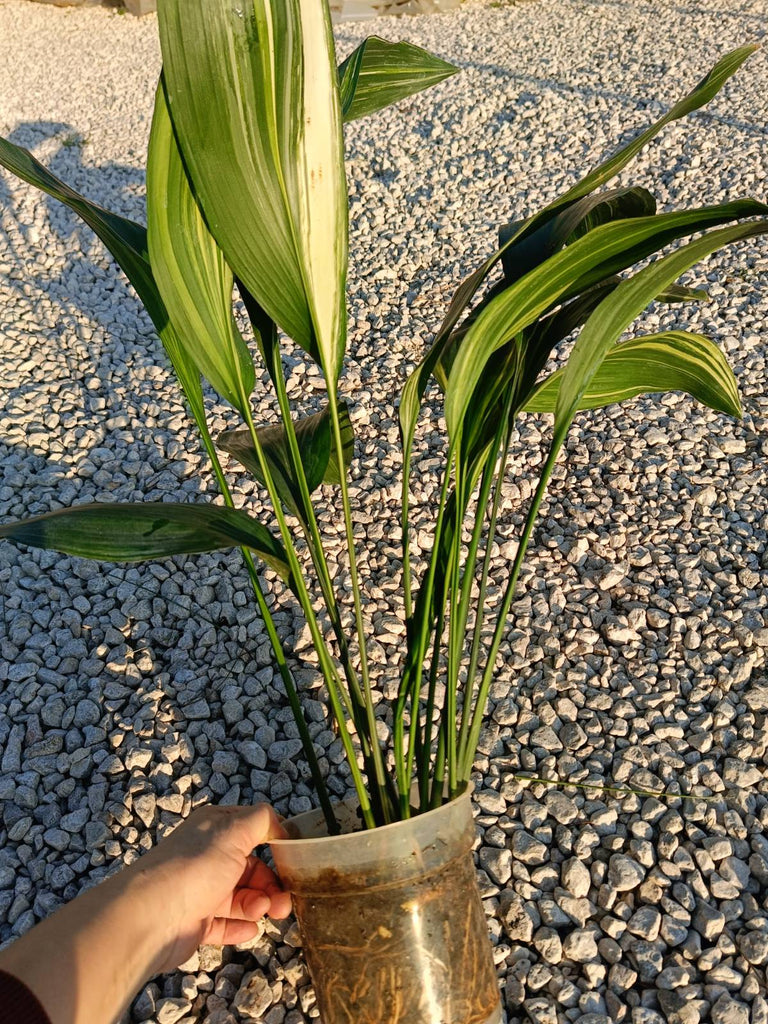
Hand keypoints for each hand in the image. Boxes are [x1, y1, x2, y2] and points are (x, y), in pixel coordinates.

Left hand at [137, 804, 291, 971]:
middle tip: (283, 902)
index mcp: (216, 829)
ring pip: (242, 897)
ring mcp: (202, 891)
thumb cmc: (195, 867)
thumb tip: (277, 823)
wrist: (151, 917)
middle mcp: (208, 857)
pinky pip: (226, 924)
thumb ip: (261, 821)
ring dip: (258, 905)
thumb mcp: (234, 831)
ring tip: (263, 912)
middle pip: (251, 869)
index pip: (252, 831)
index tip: (293, 860)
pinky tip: (250, 929)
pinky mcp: (197, 922)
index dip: (274, 844)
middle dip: (271, 884)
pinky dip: (240, 926)